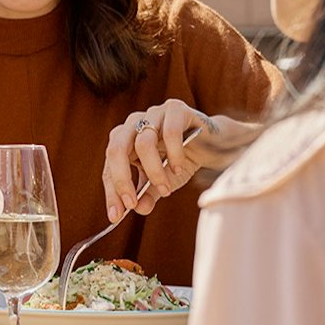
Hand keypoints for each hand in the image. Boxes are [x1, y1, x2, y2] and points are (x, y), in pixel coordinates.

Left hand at [101, 101, 221, 221]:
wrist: (215, 143)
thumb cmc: (183, 160)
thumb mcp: (164, 182)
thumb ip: (149, 193)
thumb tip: (138, 209)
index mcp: (125, 141)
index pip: (110, 165)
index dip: (111, 191)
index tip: (115, 215)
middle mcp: (134, 124)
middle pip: (116, 149)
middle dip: (121, 179)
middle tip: (132, 203)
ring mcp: (153, 114)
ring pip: (143, 143)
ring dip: (153, 171)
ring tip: (166, 189)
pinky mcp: (174, 108)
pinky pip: (169, 132)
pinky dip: (173, 155)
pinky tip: (178, 168)